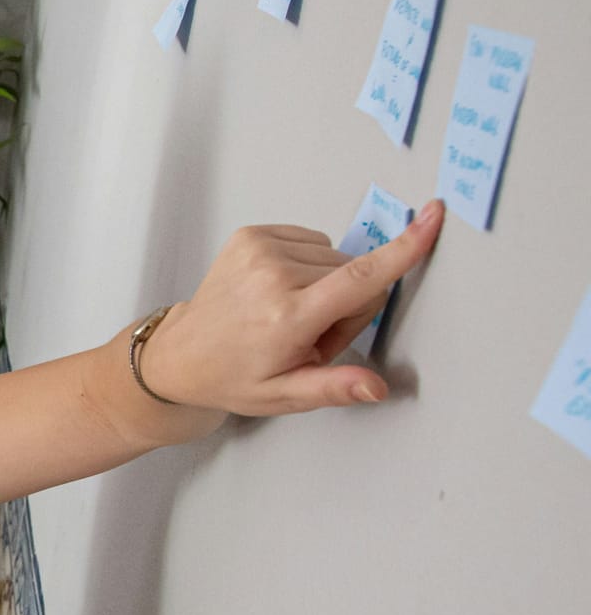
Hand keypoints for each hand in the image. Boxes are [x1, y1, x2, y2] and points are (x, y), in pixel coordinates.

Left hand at [147, 201, 443, 414]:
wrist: (180, 355)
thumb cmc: (235, 376)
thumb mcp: (286, 395)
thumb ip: (335, 387)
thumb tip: (376, 388)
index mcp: (287, 315)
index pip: (360, 279)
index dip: (403, 250)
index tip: (433, 219)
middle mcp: (274, 275)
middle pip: (356, 275)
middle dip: (349, 306)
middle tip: (309, 336)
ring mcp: (259, 249)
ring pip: (335, 257)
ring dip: (326, 285)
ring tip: (289, 315)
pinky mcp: (250, 235)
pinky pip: (310, 241)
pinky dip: (306, 264)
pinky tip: (278, 290)